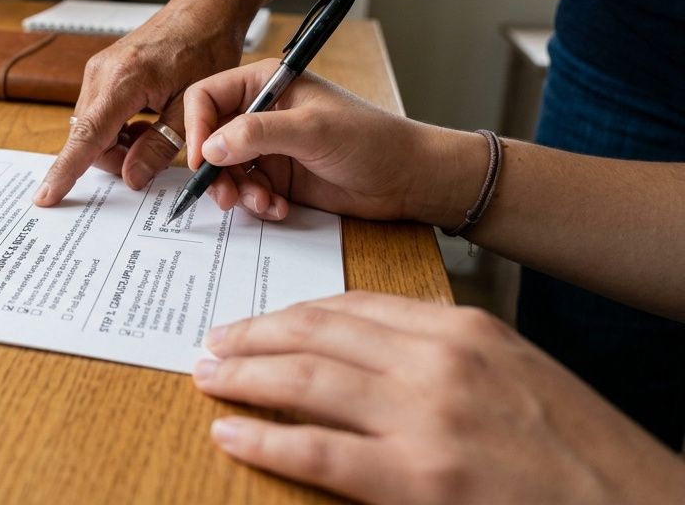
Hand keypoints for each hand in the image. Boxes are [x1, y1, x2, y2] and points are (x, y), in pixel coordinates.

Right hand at [33, 0, 249, 206]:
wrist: (203, 11)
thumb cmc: (205, 49)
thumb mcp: (191, 107)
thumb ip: (160, 146)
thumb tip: (131, 178)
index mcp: (122, 81)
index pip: (86, 136)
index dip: (65, 170)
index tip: (46, 196)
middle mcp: (100, 74)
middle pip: (87, 139)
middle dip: (114, 159)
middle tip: (150, 161)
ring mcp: (98, 71)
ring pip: (92, 129)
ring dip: (116, 145)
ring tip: (153, 136)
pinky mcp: (103, 72)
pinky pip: (98, 114)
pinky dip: (116, 130)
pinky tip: (144, 125)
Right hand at [181, 59, 480, 225]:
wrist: (407, 179)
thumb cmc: (371, 140)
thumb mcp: (311, 130)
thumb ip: (257, 134)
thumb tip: (209, 148)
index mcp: (266, 83)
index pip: (207, 97)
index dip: (196, 127)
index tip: (200, 159)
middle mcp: (262, 113)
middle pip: (210, 138)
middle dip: (215, 169)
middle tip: (225, 195)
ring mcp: (269, 147)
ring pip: (226, 169)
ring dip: (238, 191)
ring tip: (263, 203)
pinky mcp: (278, 177)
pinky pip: (247, 191)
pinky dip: (257, 203)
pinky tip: (280, 208)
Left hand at [194, 292, 684, 503]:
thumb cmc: (575, 450)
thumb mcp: (511, 375)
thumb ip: (441, 357)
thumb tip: (363, 359)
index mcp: (461, 329)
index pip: (351, 306)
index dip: (292, 314)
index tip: (257, 321)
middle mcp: (438, 361)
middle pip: (317, 334)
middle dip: (254, 336)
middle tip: (213, 343)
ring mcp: (426, 418)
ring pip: (306, 381)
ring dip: (245, 376)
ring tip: (209, 378)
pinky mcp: (418, 478)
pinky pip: (317, 451)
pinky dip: (264, 439)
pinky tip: (231, 435)